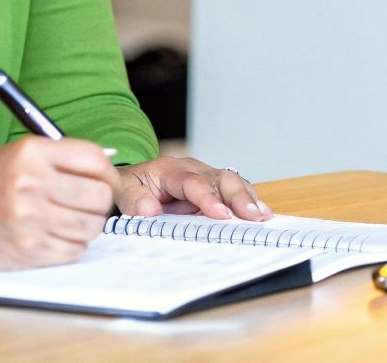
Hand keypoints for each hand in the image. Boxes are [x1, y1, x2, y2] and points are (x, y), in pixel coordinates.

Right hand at [0, 137, 118, 268]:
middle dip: (100, 201)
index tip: (106, 181)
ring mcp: (29, 219)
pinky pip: (75, 250)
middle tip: (87, 204)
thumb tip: (109, 168)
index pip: (95, 160)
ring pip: (92, 226)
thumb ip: (64, 157)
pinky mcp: (28, 249)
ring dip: (87, 225)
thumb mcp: (22, 154)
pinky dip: (72, 245)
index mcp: (31, 153)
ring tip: (68, 220)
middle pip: (100, 196)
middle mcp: (30, 183)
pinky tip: (55, 235)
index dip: (108, 173)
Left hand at [116, 156, 271, 220]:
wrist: (135, 184)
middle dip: (239, 197)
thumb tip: (149, 210)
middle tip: (253, 216)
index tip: (221, 215)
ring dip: (250, 199)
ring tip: (264, 217)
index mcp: (170, 170)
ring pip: (234, 183)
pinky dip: (251, 202)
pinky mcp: (215, 190)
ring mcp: (207, 179)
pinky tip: (263, 215)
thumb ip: (134, 199)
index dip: (208, 198)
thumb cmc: (131, 188)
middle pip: (221, 178)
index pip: (193, 182)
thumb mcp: (123, 191)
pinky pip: (236, 192)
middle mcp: (194, 170)